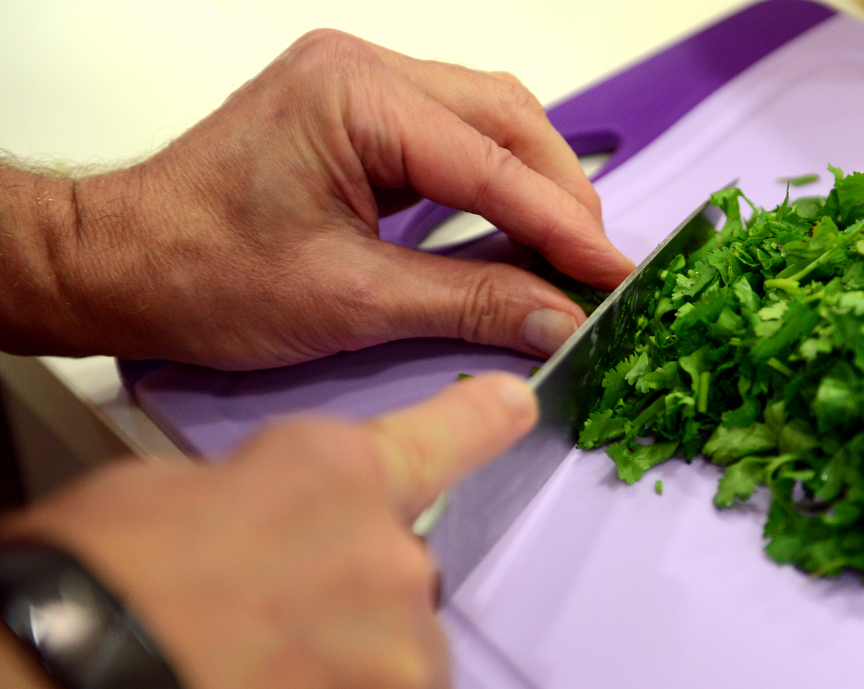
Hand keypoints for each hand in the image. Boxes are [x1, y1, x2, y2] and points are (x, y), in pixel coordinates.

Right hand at [0, 373, 536, 688]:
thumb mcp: (162, 496)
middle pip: (401, 585)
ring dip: (348, 685)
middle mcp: (389, 562)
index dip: (481, 422)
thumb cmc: (87, 589)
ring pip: (397, 674)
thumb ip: (254, 502)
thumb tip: (264, 526)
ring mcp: (395, 664)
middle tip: (263, 633)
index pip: (443, 436)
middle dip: (351, 607)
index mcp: (334, 476)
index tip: (513, 407)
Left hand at [53, 30, 631, 368]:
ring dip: (534, 184)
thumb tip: (555, 318)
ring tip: (568, 252)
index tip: (616, 272)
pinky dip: (495, 180)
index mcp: (354, 97)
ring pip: (488, 119)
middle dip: (560, 195)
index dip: (563, 224)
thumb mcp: (351, 300)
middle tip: (597, 268)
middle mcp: (360, 70)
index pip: (492, 163)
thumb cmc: (201, 272)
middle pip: (505, 119)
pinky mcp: (356, 112)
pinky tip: (517, 225)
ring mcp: (358, 84)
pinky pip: (452, 133)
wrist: (123, 262)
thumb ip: (468, 302)